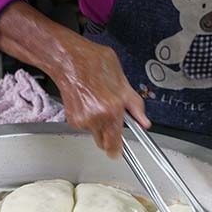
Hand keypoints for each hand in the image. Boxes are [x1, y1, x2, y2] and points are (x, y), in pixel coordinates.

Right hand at [0, 1, 148, 157]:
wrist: (67, 59)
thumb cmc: (93, 63)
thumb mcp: (121, 80)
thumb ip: (134, 104)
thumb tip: (144, 121)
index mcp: (111, 109)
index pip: (115, 144)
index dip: (118, 150)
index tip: (119, 152)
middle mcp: (96, 118)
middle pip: (104, 144)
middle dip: (110, 137)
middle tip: (112, 121)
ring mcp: (82, 120)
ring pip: (95, 134)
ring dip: (99, 126)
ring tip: (99, 105)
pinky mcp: (72, 119)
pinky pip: (85, 127)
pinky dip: (88, 119)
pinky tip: (89, 103)